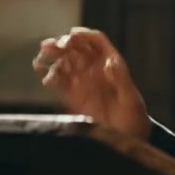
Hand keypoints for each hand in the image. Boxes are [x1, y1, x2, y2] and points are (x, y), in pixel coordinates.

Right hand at [32, 27, 150, 138]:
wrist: (126, 140)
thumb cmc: (133, 118)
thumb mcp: (130, 99)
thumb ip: (120, 80)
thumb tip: (109, 62)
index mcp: (111, 64)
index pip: (96, 41)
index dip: (84, 35)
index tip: (72, 34)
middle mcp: (95, 69)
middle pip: (77, 48)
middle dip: (63, 43)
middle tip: (51, 46)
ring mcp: (83, 82)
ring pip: (65, 62)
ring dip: (53, 57)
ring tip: (41, 59)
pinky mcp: (73, 97)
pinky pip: (59, 82)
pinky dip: (51, 77)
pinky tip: (47, 79)